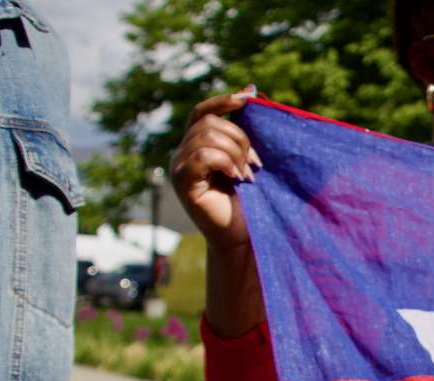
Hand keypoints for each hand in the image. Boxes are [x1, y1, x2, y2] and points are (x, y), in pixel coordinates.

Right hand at [170, 86, 260, 249]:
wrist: (243, 237)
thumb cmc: (250, 202)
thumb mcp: (250, 160)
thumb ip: (247, 131)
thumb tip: (250, 90)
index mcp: (198, 145)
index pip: (203, 111)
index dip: (223, 101)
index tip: (248, 99)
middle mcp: (183, 152)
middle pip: (210, 122)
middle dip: (239, 138)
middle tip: (253, 165)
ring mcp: (180, 166)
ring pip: (207, 136)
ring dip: (235, 153)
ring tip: (245, 175)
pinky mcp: (183, 181)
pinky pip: (202, 155)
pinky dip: (225, 162)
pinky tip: (236, 179)